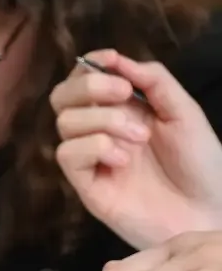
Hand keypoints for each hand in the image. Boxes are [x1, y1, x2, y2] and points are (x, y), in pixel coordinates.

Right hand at [52, 52, 221, 248]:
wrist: (207, 210)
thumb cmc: (200, 163)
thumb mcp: (184, 112)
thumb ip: (154, 82)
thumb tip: (117, 60)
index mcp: (123, 109)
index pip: (85, 79)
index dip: (90, 65)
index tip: (108, 59)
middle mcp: (100, 130)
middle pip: (62, 97)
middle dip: (88, 87)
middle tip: (123, 94)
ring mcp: (91, 158)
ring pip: (65, 123)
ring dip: (103, 121)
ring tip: (139, 138)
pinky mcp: (85, 184)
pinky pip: (68, 154)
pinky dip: (95, 147)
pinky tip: (124, 160)